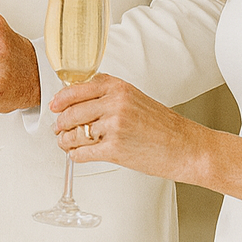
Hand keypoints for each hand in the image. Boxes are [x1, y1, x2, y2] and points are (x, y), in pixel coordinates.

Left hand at [48, 73, 200, 180]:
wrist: (187, 147)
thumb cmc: (164, 126)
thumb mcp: (136, 98)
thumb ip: (109, 95)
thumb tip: (80, 100)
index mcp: (118, 87)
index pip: (77, 88)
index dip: (61, 99)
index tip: (54, 105)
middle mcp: (114, 103)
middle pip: (71, 111)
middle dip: (60, 122)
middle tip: (57, 127)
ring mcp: (113, 126)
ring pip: (75, 133)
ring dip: (65, 140)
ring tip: (64, 142)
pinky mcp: (114, 149)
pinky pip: (83, 152)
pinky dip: (75, 154)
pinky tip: (76, 154)